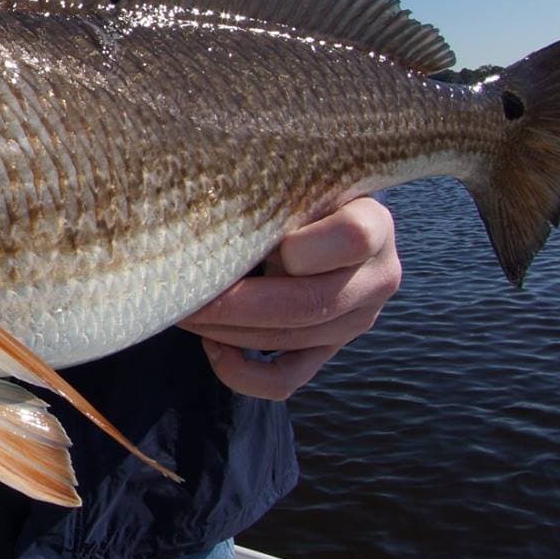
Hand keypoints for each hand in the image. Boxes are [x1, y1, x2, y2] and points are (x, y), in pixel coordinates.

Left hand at [179, 196, 398, 399]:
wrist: (306, 213)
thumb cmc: (286, 186)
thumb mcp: (289, 179)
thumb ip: (269, 194)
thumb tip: (205, 212)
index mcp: (374, 224)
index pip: (352, 239)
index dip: (298, 246)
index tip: (250, 233)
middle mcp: (377, 277)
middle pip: (308, 303)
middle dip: (236, 303)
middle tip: (184, 289)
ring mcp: (356, 320)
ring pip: (289, 339)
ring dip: (226, 329)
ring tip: (183, 306)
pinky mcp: (328, 349)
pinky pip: (284, 379)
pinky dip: (241, 372)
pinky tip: (212, 345)